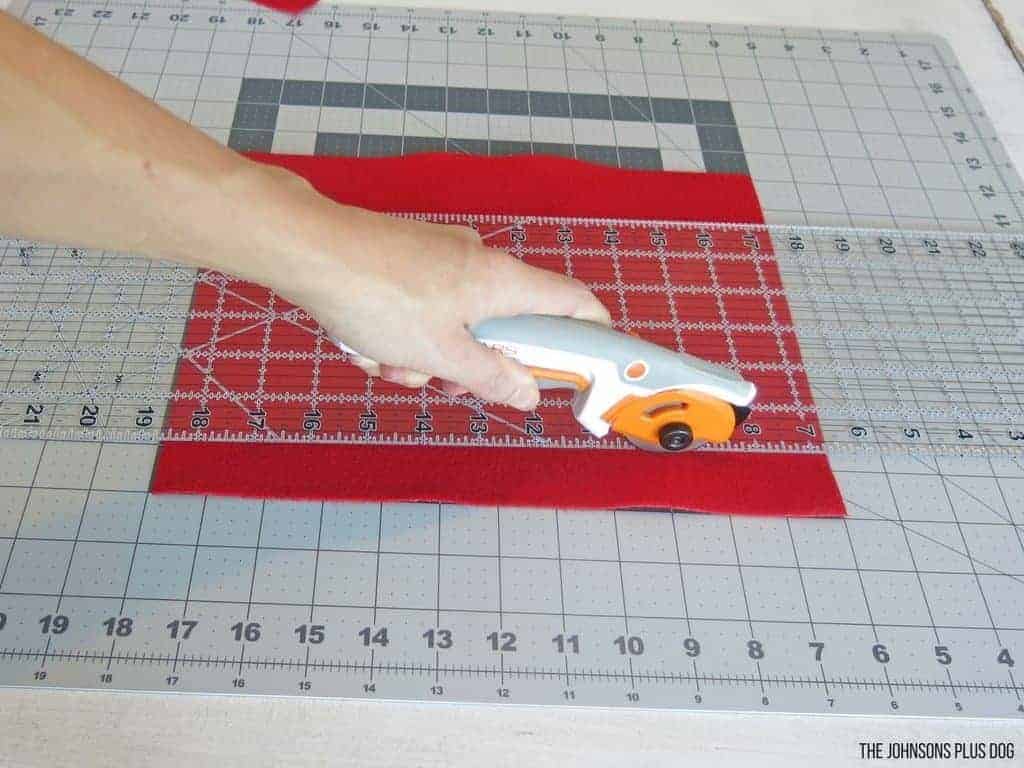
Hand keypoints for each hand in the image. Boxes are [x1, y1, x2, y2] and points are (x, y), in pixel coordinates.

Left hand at [242, 164, 611, 410]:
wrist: (308, 249)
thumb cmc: (376, 295)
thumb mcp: (442, 355)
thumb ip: (492, 378)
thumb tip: (528, 394)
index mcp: (502, 282)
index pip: (573, 303)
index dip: (590, 336)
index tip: (586, 370)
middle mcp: (479, 263)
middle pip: (505, 327)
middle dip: (474, 365)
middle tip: (444, 381)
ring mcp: (443, 260)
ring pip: (456, 326)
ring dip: (425, 357)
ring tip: (387, 361)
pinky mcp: (409, 262)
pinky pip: (423, 313)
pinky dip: (401, 337)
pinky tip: (366, 343)